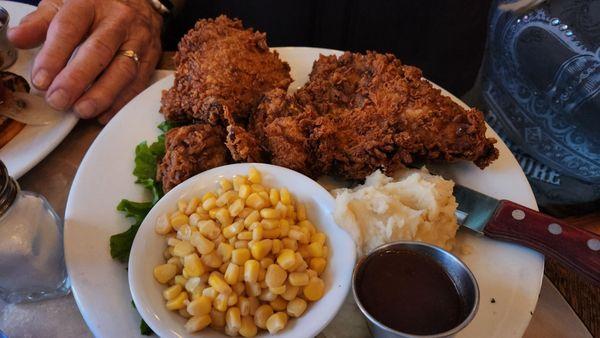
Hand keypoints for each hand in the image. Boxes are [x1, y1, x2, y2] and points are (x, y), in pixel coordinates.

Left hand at [8, 0, 162, 122]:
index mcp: (90, 3)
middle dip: (77, 79)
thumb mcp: (64, 5)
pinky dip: (121, 101)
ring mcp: (138, 39)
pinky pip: (139, 82)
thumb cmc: (97, 7)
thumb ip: (40, 22)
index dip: (54, 56)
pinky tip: (104, 114)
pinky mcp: (152, 57)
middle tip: (58, 100)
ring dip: (102, 94)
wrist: (141, 3)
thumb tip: (17, 38)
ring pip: (123, 69)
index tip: (40, 80)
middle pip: (98, 50)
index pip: (69, 28)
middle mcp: (118, 20)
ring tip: (82, 111)